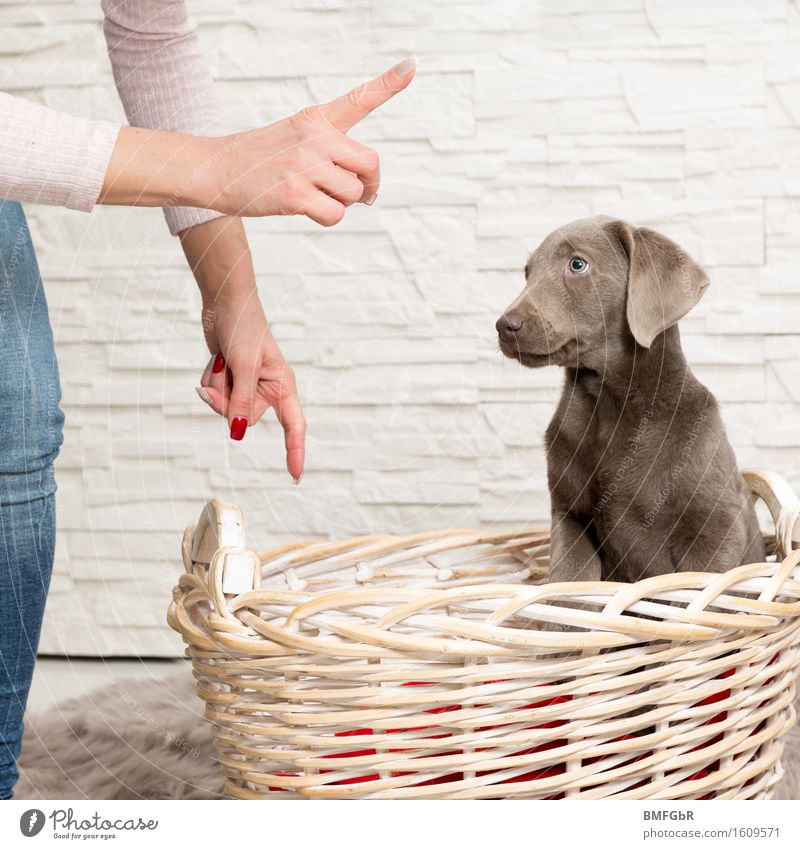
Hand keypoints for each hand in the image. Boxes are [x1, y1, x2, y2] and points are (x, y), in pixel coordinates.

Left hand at [198, 292, 305, 480]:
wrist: (225, 303)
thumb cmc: (244, 327)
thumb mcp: (244, 366)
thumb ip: (242, 401)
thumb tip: (237, 433)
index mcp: (282, 385)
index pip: (293, 426)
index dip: (295, 452)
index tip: (295, 476)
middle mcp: (267, 390)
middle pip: (244, 418)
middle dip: (227, 400)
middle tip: (225, 370)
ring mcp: (246, 387)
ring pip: (224, 408)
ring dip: (215, 387)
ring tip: (222, 360)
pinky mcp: (230, 382)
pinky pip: (214, 395)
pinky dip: (210, 379)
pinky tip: (217, 360)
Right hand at [209, 57, 415, 224]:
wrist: (214, 170)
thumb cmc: (258, 160)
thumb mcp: (293, 139)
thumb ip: (331, 155)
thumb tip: (368, 193)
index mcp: (315, 119)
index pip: (358, 100)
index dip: (388, 84)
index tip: (411, 66)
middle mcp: (314, 137)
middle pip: (371, 164)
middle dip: (368, 184)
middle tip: (357, 193)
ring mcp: (304, 165)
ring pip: (354, 194)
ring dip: (341, 203)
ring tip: (313, 195)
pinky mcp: (295, 193)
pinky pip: (335, 214)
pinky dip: (327, 218)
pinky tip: (304, 208)